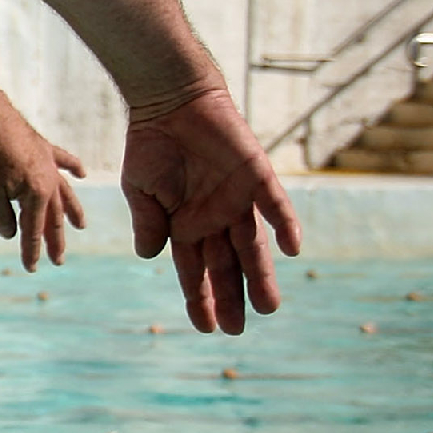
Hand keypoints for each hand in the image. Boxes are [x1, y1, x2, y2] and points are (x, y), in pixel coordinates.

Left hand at [0, 108, 85, 270]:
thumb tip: (11, 235)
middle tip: (59, 260)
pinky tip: (82, 173)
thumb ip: (2, 217)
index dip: (31, 251)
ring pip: (64, 192)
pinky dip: (73, 166)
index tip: (31, 269)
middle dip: (55, 240)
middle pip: (54, 217)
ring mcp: (49, 164)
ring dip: (72, 211)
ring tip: (80, 227)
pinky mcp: (43, 148)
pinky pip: (63, 160)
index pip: (33, 230)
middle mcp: (49, 181)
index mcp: (37, 195)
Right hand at [122, 90, 301, 333]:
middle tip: (237, 329)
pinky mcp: (256, 176)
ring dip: (262, 275)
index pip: (195, 270)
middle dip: (231, 297)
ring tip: (268, 306)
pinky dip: (285, 225)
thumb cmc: (151, 145)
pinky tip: (293, 250)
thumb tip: (149, 256)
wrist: (171, 102)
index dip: (200, 298)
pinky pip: (274, 205)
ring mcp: (238, 200)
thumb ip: (148, 222)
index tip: (205, 328)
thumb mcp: (139, 189)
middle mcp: (215, 218)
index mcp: (185, 225)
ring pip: (254, 246)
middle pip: (227, 266)